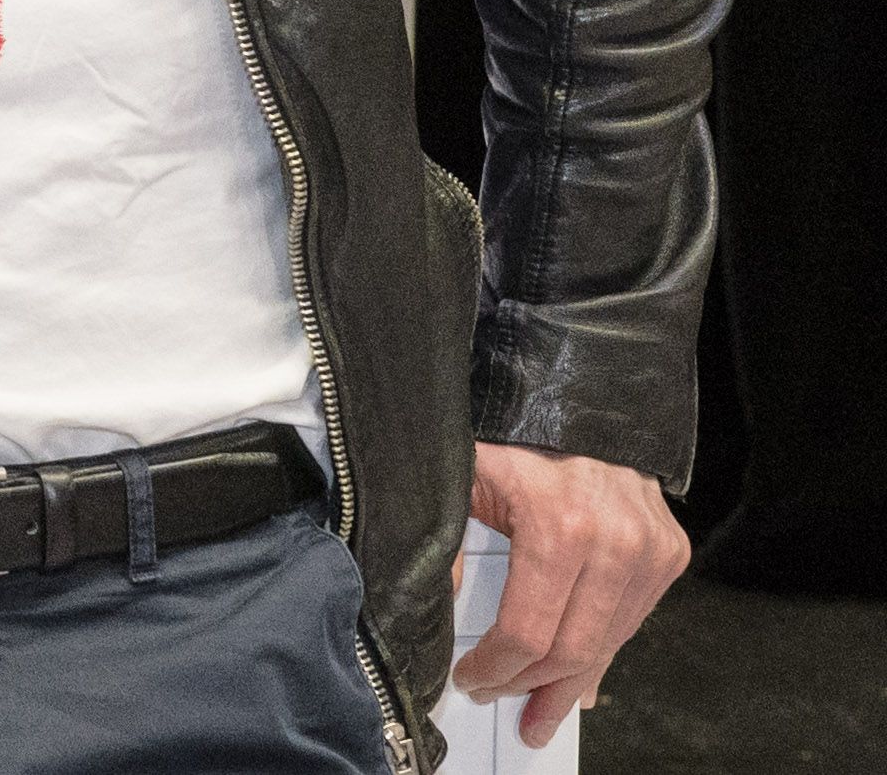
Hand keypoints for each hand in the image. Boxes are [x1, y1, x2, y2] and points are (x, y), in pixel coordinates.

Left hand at [454, 441, 689, 747]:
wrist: (576, 392)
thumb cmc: (510, 434)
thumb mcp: (460, 479)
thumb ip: (446, 546)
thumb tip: (434, 612)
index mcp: (560, 525)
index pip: (529, 632)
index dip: (495, 668)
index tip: (471, 679)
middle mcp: (616, 541)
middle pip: (573, 649)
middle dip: (531, 688)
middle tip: (504, 705)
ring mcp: (650, 549)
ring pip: (608, 643)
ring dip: (570, 682)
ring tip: (540, 709)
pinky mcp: (668, 552)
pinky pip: (631, 619)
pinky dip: (601, 648)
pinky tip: (578, 674)